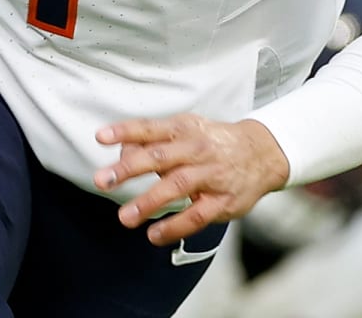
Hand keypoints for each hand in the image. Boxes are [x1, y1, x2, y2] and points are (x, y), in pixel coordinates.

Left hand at [94, 114, 291, 244]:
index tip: (100, 137)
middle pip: (160, 157)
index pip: (150, 128)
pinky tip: (153, 234)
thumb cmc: (212, 142)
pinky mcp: (222, 201)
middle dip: (129, 169)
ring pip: (177, 186)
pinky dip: (174, 226)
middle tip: (102, 180)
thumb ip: (152, 141)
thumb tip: (120, 152)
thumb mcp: (186, 131)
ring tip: (125, 217)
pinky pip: (196, 216)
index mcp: (184, 129)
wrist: (261, 153)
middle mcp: (196, 150)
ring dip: (149, 202)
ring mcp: (211, 175)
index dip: (125, 132)